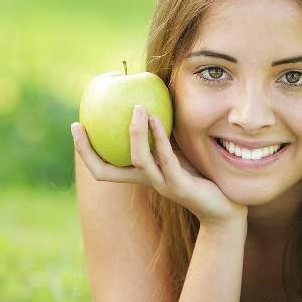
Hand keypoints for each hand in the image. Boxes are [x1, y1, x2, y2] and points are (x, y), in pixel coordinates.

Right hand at [71, 105, 246, 224]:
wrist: (225, 205)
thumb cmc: (199, 172)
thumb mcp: (175, 147)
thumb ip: (160, 130)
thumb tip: (146, 97)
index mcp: (139, 175)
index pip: (101, 168)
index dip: (84, 150)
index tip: (76, 125)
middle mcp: (144, 181)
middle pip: (105, 171)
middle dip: (87, 150)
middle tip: (81, 123)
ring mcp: (161, 184)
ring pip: (138, 160)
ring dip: (135, 133)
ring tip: (137, 108)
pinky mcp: (180, 185)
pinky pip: (166, 158)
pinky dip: (158, 137)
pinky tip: (156, 117)